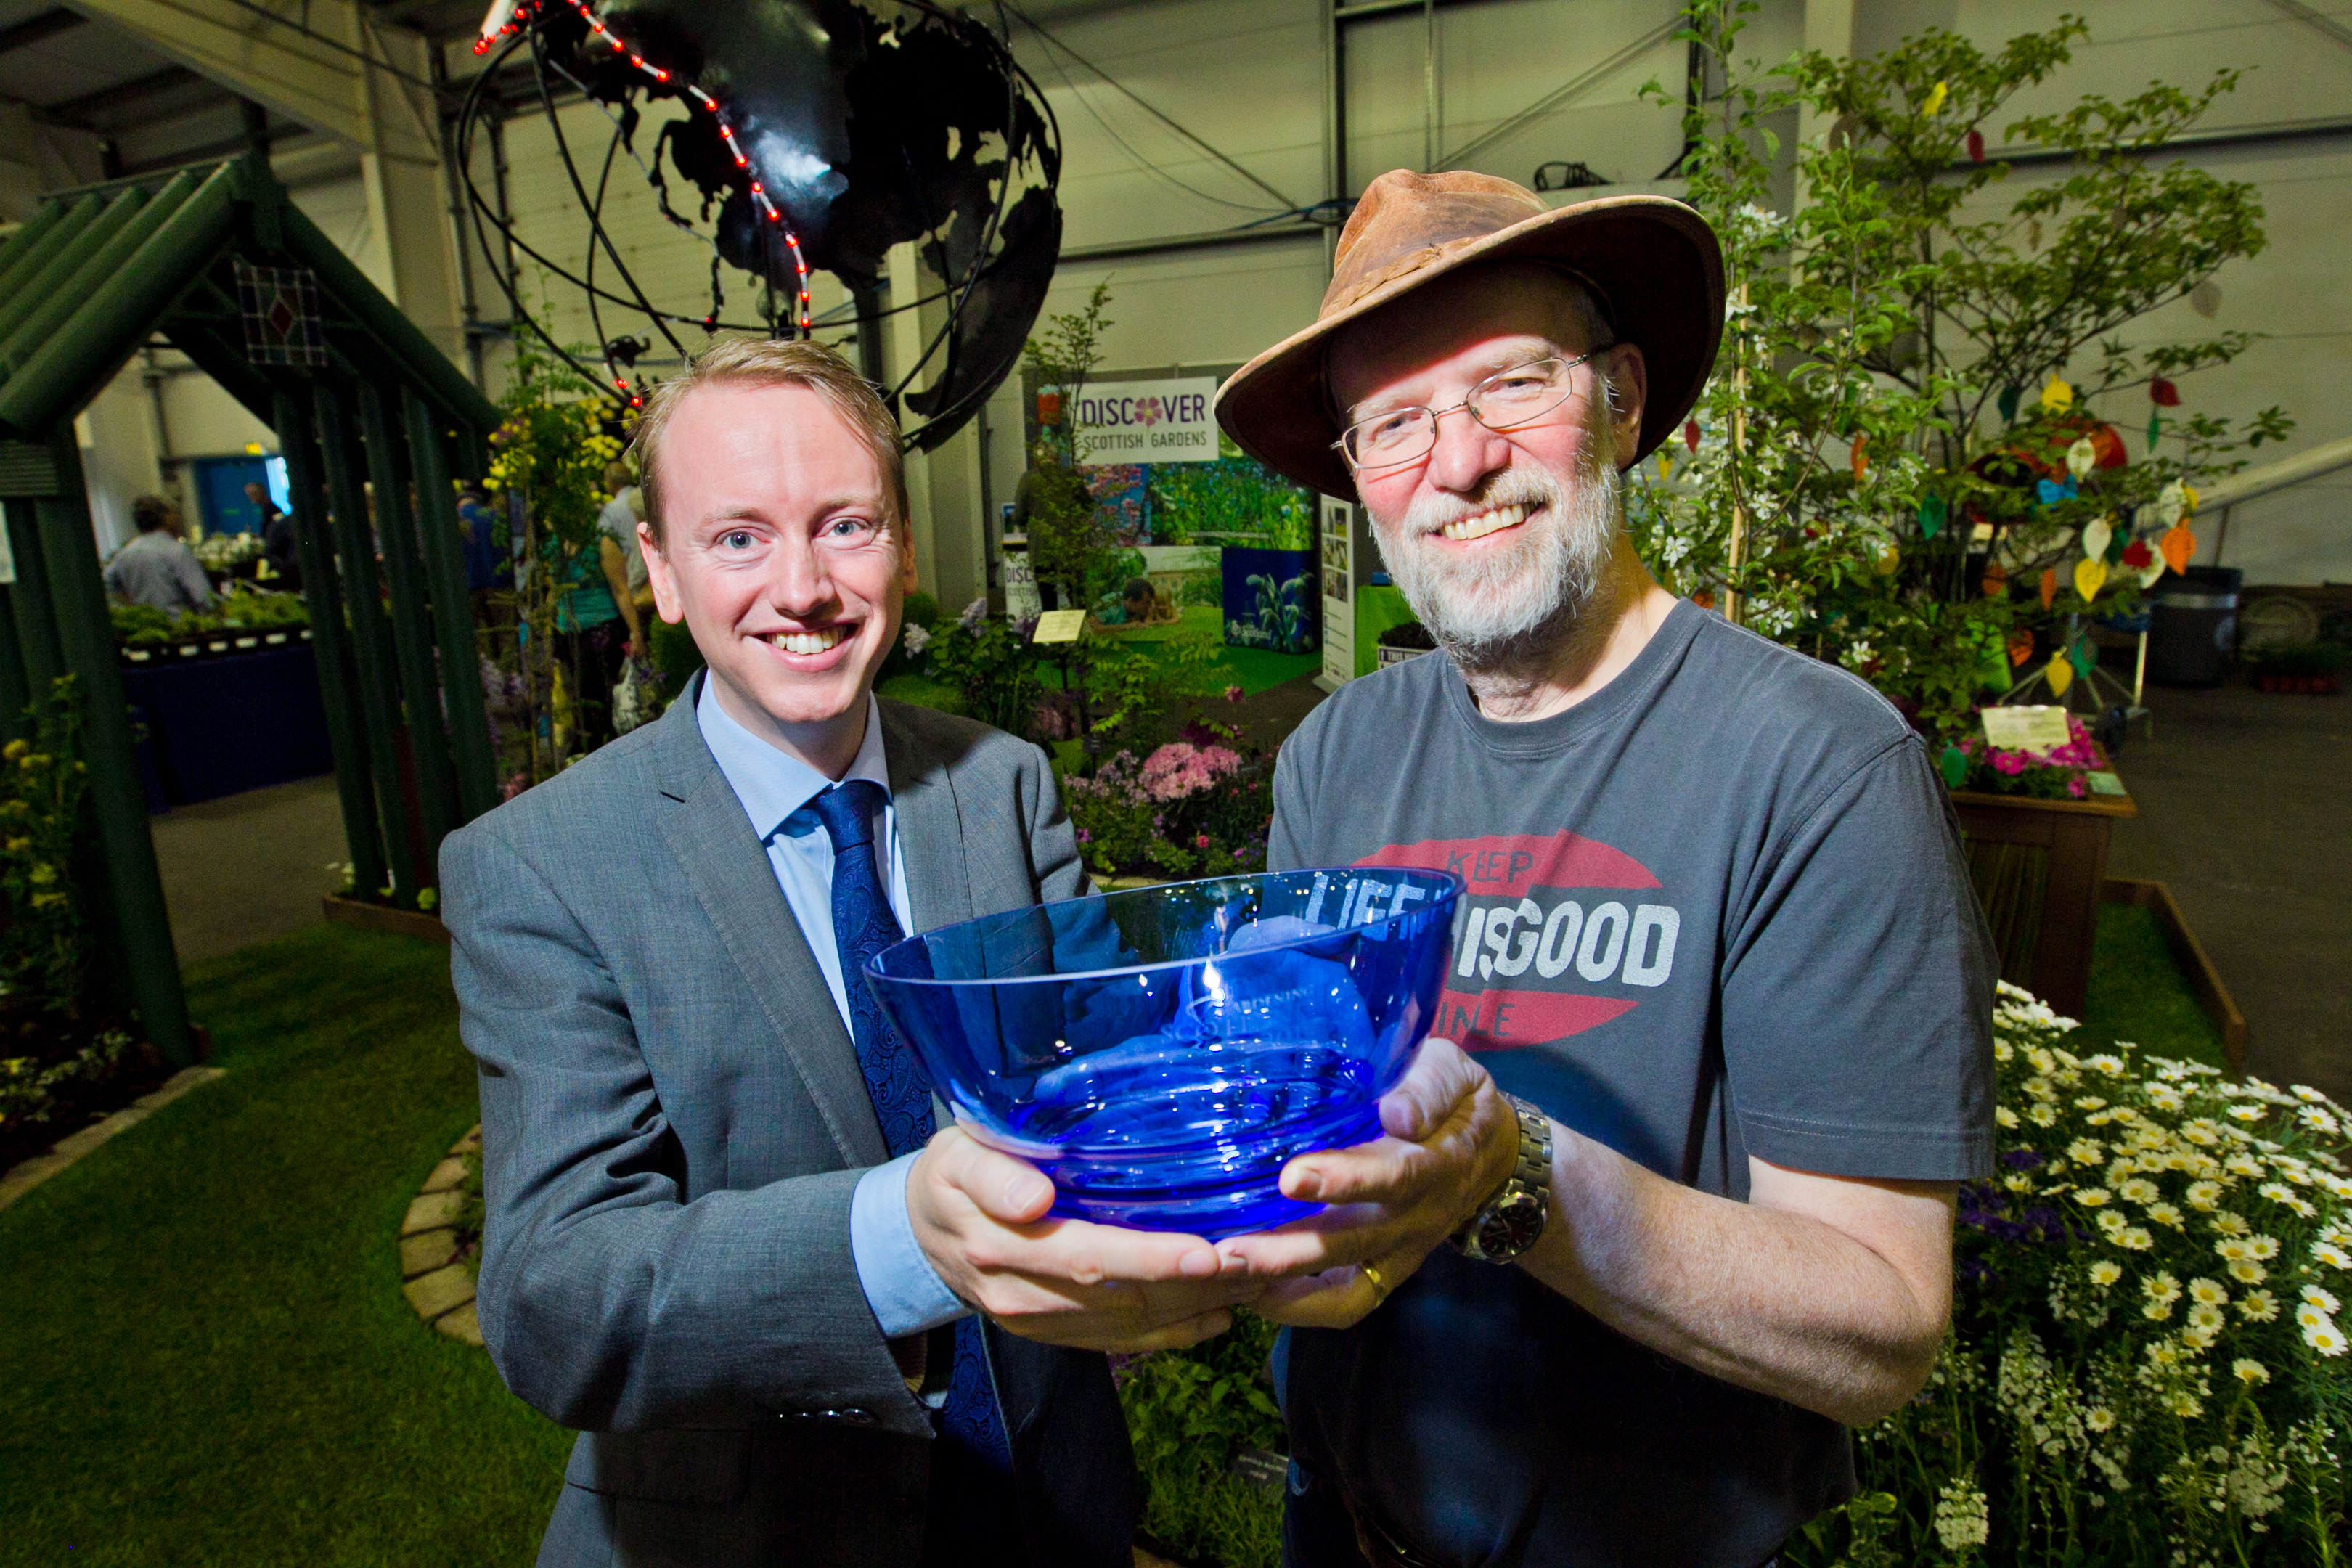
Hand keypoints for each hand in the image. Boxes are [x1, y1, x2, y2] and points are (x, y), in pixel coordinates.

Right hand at [907, 1125, 1264, 1352]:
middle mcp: (1024, 1295)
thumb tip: (1034, 1200)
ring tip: (1259, 1280)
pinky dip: (1177, 1332)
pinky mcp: (1055, 1335)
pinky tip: (1223, 1312)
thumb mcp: (957, 1155)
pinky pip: (1123, 1342)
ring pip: (1132, 1325)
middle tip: (1261, 1263)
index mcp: (1001, 1246)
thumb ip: (992, 1174)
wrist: (920, 1233)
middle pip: (1123, 1299)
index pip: (1088, 1258)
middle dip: (1197, 1285)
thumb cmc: (951, 1176)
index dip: (1152, 1260)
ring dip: (1199, 1307)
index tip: (1207, 1251)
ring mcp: (1041, 1323)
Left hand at [1215, 1038, 1519, 1329]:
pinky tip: (1242, 1292)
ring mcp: (1400, 1253)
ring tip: (1224, 1276)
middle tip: (1228, 1252)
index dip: (1344, 1180)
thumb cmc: (1454, 1099)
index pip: (1392, 1176)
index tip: (1291, 1177)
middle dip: (1288, 1252)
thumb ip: (1429, 1088)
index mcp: (1435, 1163)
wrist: (1490, 1153)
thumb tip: (1398, 1112)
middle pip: (1352, 1244)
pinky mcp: (1384, 1271)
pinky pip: (1344, 1303)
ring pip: (1343, 1288)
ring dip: (1282, 1287)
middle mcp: (1416, 1218)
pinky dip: (1295, 1306)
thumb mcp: (1453, 1073)